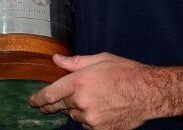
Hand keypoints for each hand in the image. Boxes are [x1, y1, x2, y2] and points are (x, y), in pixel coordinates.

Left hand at [28, 53, 162, 129]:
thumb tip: (55, 60)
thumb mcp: (101, 59)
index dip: (38, 99)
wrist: (149, 92)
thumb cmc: (127, 72)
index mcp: (79, 81)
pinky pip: (87, 125)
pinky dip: (89, 119)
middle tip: (49, 105)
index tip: (32, 101)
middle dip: (54, 105)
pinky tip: (101, 109)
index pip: (50, 94)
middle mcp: (82, 101)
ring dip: (76, 109)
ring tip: (92, 99)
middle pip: (59, 107)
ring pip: (74, 116)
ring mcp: (90, 118)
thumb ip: (75, 62)